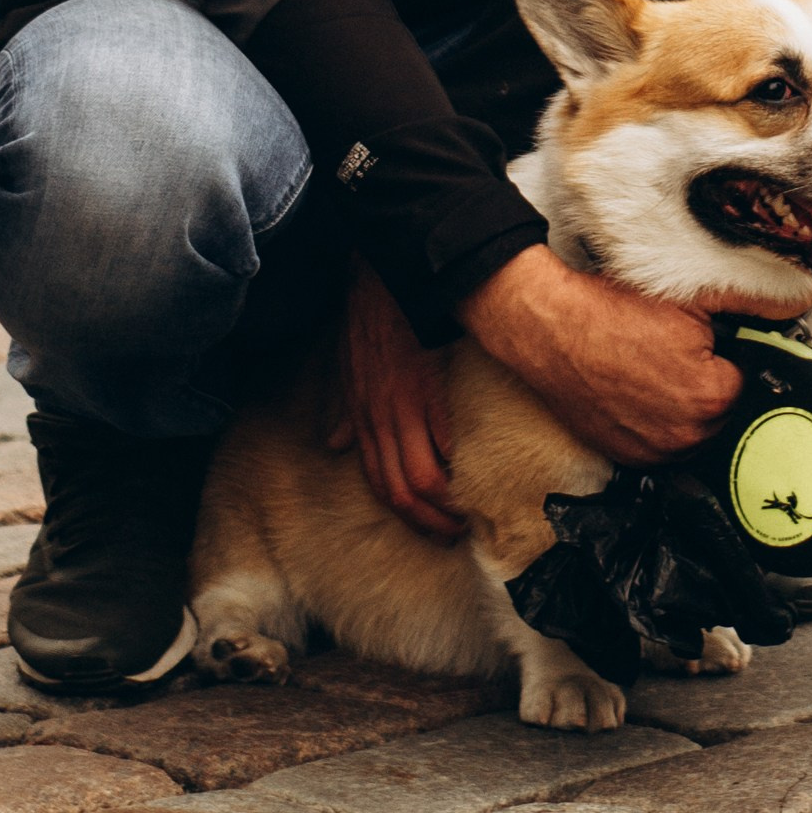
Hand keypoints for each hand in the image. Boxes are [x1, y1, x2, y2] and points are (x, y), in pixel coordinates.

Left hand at [329, 262, 464, 541]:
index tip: (430, 532)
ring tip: (468, 515)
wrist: (383, 276)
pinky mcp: (425, 384)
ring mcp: (401, 404)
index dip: (405, 517)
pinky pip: (440, 435)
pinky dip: (456, 461)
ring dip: (446, 503)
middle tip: (454, 536)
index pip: (380, 484)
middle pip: (401, 490)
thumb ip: (347, 411)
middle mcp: (379, 419)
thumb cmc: (367, 320)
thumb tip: (338, 445)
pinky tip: (473, 473)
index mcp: (363, 418)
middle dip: (429, 522)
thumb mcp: (347, 368)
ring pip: (420, 474)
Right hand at [461, 246, 740, 466]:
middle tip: (676, 349)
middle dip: (711, 383)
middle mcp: (686, 436)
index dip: (729, 355)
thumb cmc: (612, 310)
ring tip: (654, 368)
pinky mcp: (626, 457)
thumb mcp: (691, 297)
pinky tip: (637, 390)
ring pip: (694, 431)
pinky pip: (660, 445)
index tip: (706, 340)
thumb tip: (799, 302)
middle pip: (725, 411)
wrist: (549, 327)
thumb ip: (753, 303)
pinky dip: (657, 423)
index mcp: (712, 397)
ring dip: (686, 407)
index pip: (749, 381)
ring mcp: (653, 452)